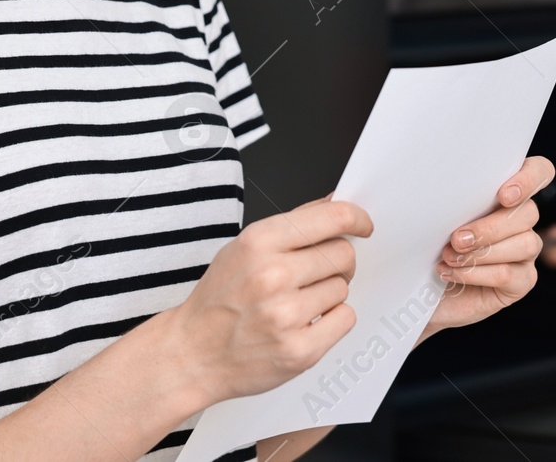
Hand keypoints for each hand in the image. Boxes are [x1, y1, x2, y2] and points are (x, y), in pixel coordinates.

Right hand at [168, 194, 372, 403]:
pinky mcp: (299, 350)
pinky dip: (331, 320)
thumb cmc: (220, 299)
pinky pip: (345, 319)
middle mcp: (272, 276)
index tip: (363, 225)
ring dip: (328, 294)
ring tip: (297, 303)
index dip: (356, 218)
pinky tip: (304, 323)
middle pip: (344, 254)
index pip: (332, 217)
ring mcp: (286, 315)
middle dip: (337, 262)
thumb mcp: (244, 247)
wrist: (192, 353)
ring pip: (343, 288)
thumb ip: (292, 224)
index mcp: (259, 242)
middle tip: (316, 273)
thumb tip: (334, 204)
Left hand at [421, 155, 555, 340]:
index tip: (503, 195)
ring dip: (483, 252)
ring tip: (449, 257)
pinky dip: (477, 273)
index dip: (529, 179)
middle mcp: (521, 219)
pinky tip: (452, 272)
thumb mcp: (436, 214)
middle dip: (490, 227)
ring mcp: (525, 251)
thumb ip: (451, 198)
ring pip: (525, 244)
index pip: (539, 171)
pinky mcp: (521, 281)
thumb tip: (442, 187)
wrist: (419, 289)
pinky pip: (510, 274)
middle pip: (528, 212)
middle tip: (457, 239)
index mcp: (506, 191)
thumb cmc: (429, 242)